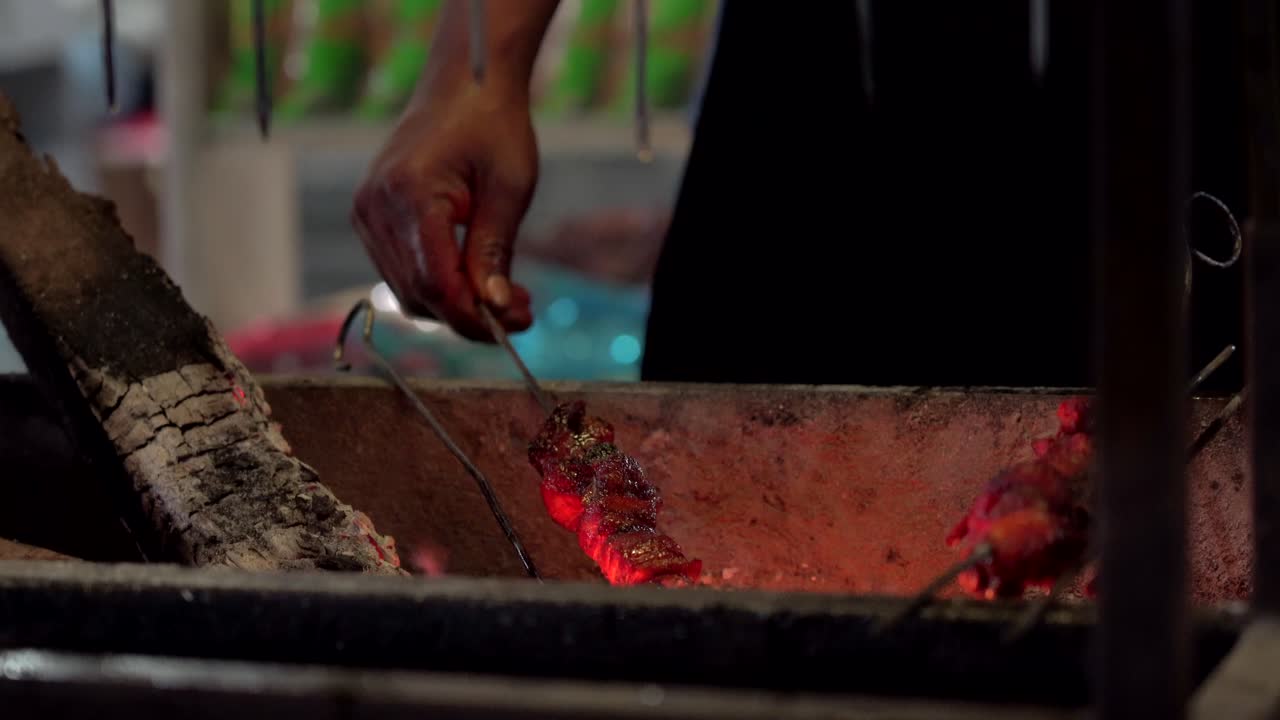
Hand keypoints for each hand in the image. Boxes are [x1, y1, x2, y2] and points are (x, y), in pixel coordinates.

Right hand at [352, 83, 536, 340]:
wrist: (464, 83)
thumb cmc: (493, 126)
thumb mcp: (508, 189)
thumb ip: (495, 251)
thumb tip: (495, 309)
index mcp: (408, 195)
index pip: (435, 283)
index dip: (475, 316)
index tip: (517, 326)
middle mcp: (376, 208)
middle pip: (419, 293)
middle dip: (471, 314)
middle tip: (523, 313)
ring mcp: (367, 213)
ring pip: (409, 289)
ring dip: (457, 303)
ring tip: (509, 297)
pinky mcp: (372, 216)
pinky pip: (403, 270)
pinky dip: (440, 283)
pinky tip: (478, 277)